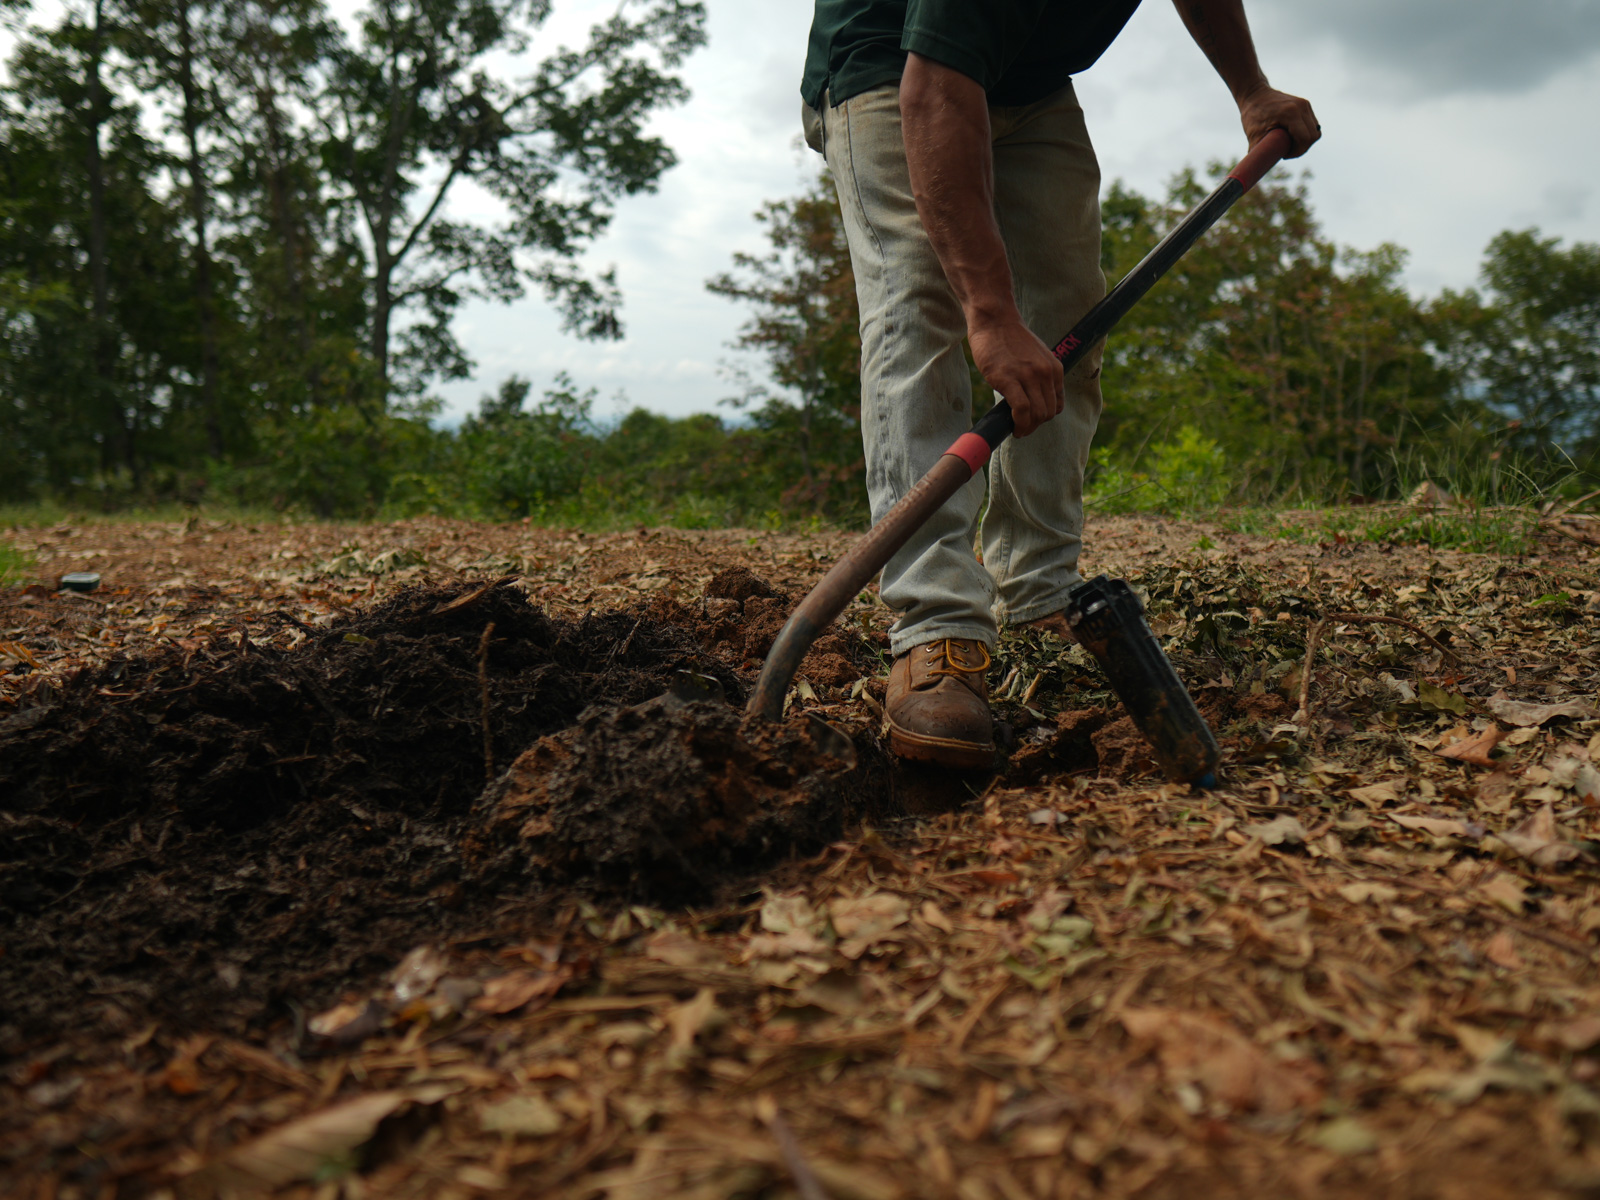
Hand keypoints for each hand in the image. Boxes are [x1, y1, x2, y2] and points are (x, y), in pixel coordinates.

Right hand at [968, 318, 1063, 437]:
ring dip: (1027, 428)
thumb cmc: (1010, 339)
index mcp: (1054, 369)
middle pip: (1047, 413)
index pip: (1057, 405)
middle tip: (1021, 428)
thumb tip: (1035, 399)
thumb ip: (1040, 375)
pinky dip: (1019, 423)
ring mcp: (1028, 376)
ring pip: (1036, 414)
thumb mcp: (1036, 356)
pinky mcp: (1009, 379)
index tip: (1031, 420)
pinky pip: (1021, 410)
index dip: (1044, 417)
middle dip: (1035, 425)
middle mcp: (1045, 373)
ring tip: (1017, 429)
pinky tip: (1012, 426)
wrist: (995, 320)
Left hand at [1237, 84, 1319, 156]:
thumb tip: (1259, 170)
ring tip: (1288, 143)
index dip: (1297, 152)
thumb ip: (1259, 152)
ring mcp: (1305, 104)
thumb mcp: (1253, 135)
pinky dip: (1305, 133)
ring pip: (1315, 131)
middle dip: (1302, 149)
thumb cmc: (1252, 114)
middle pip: (1313, 136)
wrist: (1255, 93)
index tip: (1284, 155)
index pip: (1305, 139)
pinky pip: (1312, 124)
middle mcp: (1302, 107)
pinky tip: (1291, 135)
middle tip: (1286, 152)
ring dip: (1304, 141)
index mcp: (1291, 113)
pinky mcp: (1306, 105)